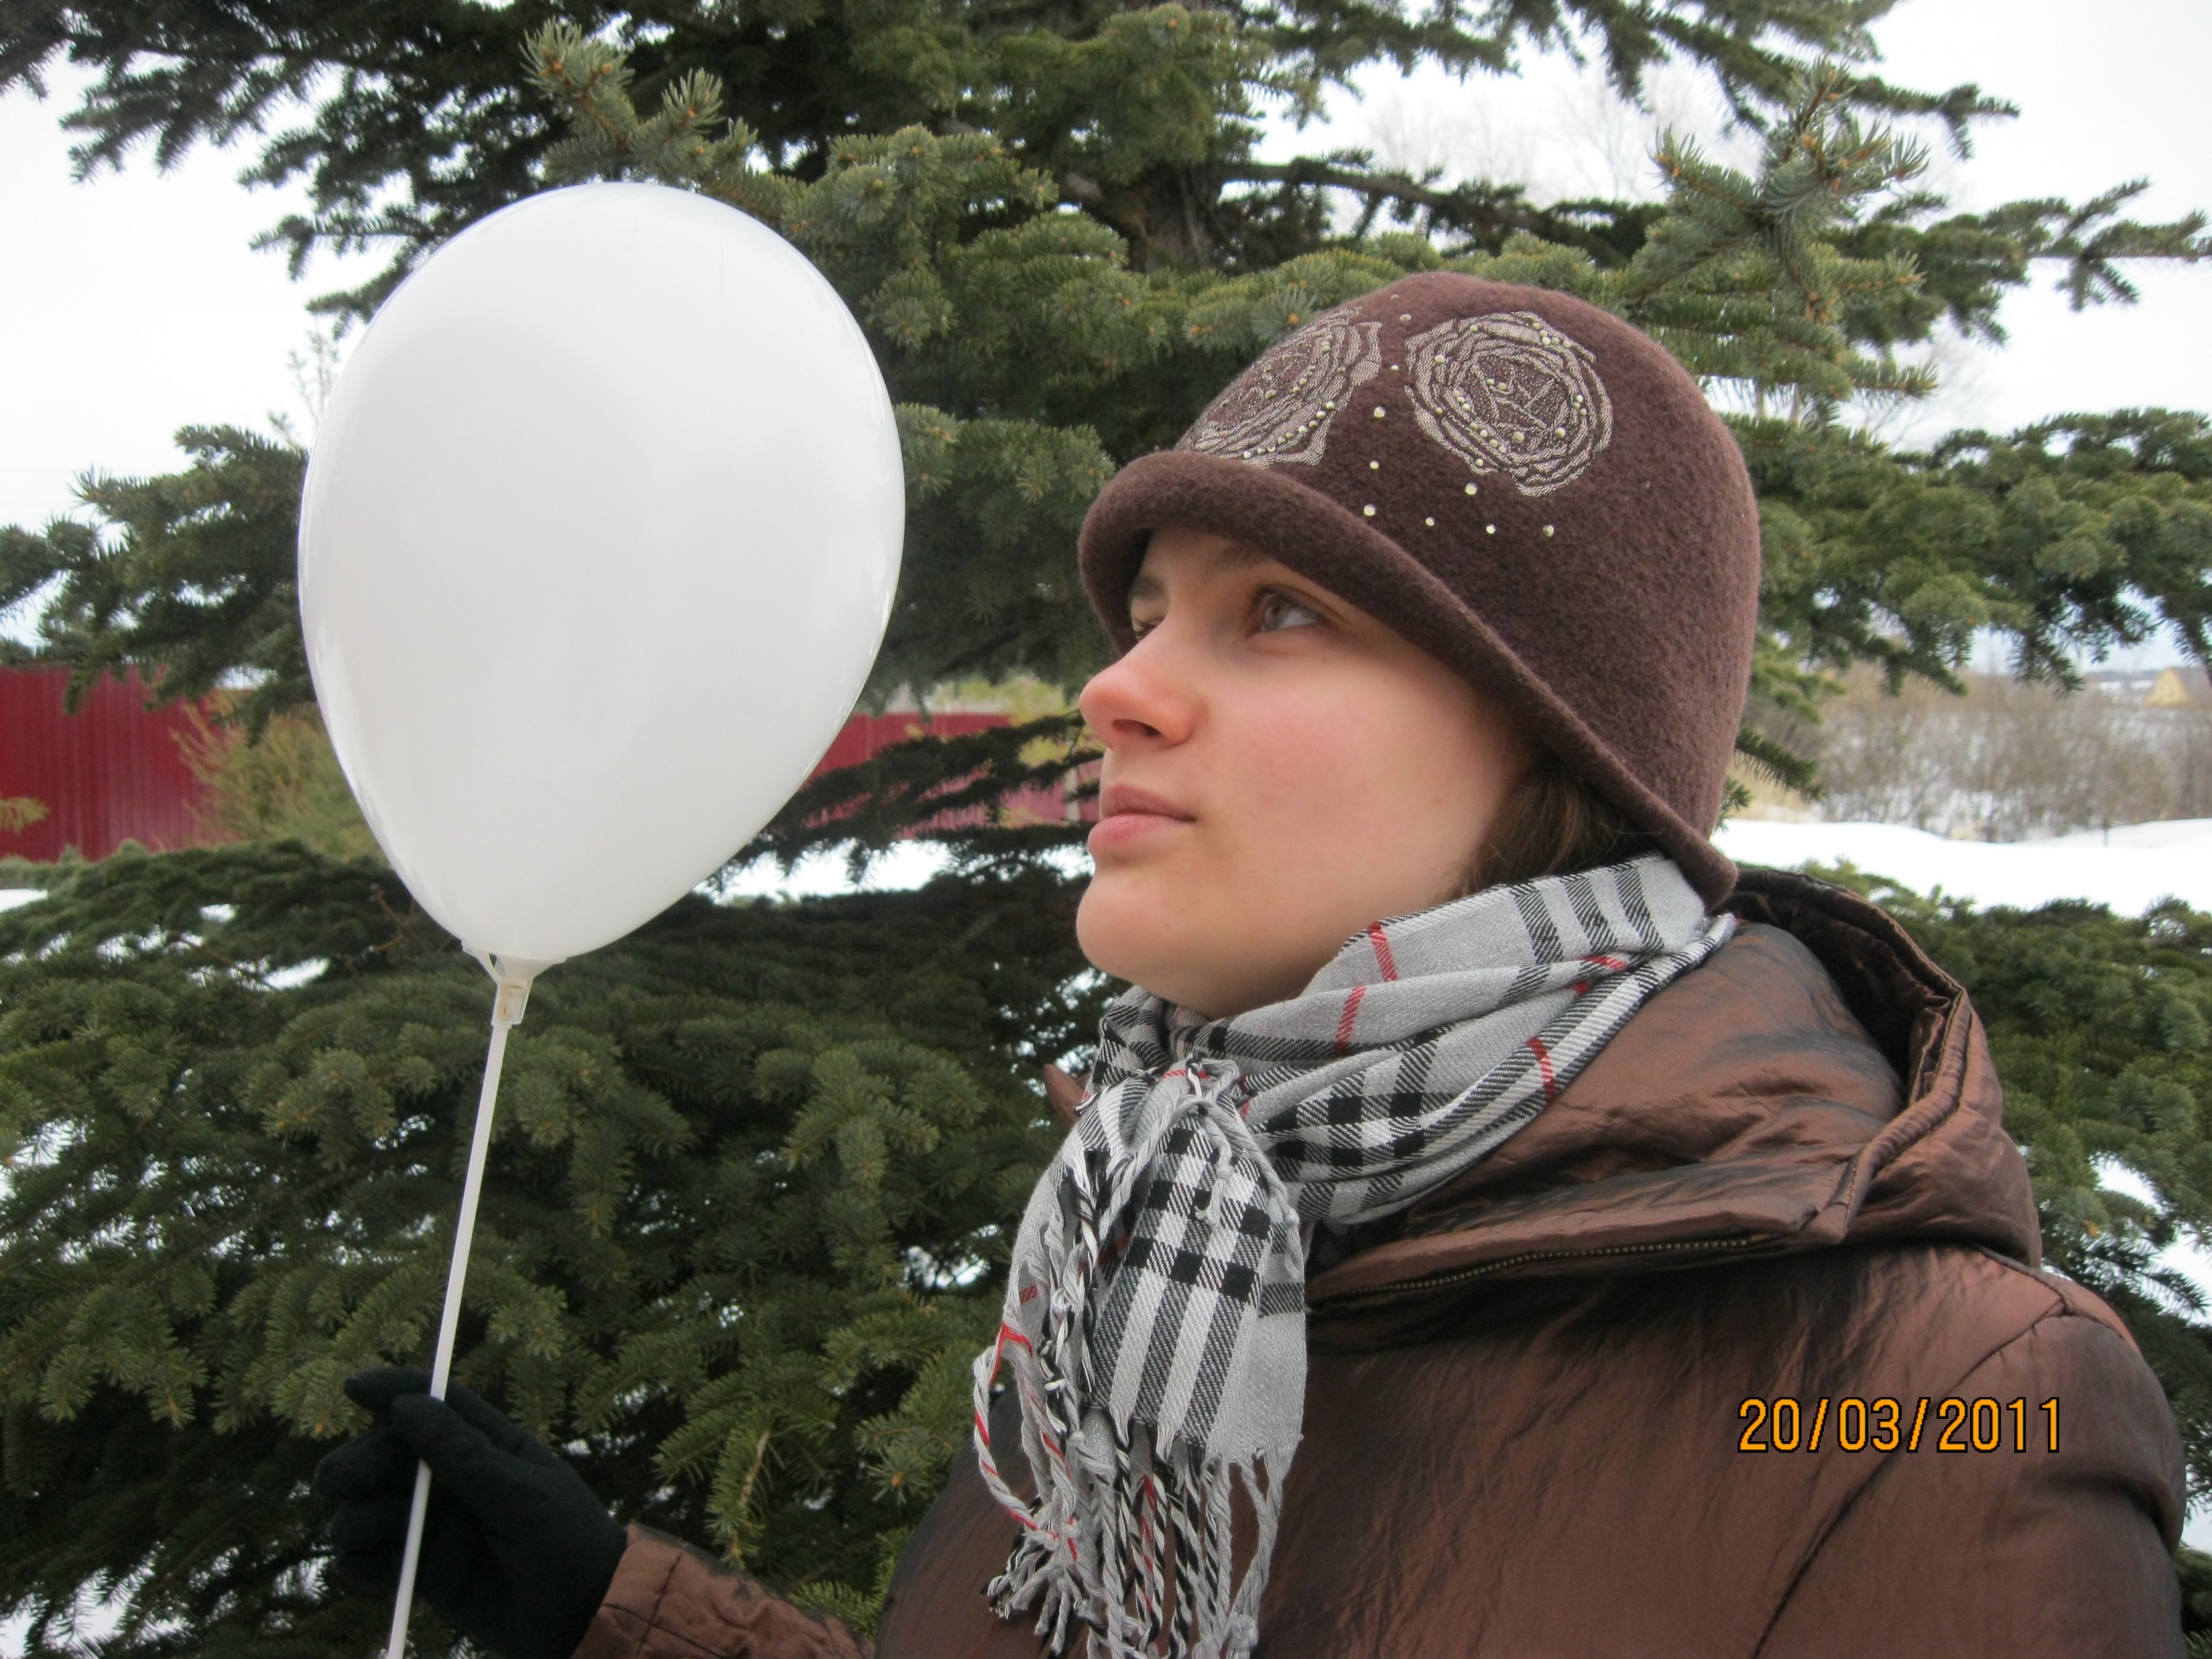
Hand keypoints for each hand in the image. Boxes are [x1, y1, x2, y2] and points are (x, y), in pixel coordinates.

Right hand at [314, 1367, 628, 1658]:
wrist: (582, 1617)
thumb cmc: (566, 1542)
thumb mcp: (520, 1494)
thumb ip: (464, 1455)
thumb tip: (408, 1406)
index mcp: (489, 1445)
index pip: (437, 1405)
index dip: (394, 1391)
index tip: (353, 1387)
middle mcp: (456, 1480)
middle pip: (391, 1457)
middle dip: (359, 1464)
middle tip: (336, 1481)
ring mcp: (438, 1526)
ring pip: (373, 1509)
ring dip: (355, 1516)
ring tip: (359, 1532)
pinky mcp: (425, 1571)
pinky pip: (376, 1560)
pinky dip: (360, 1562)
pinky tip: (362, 1566)